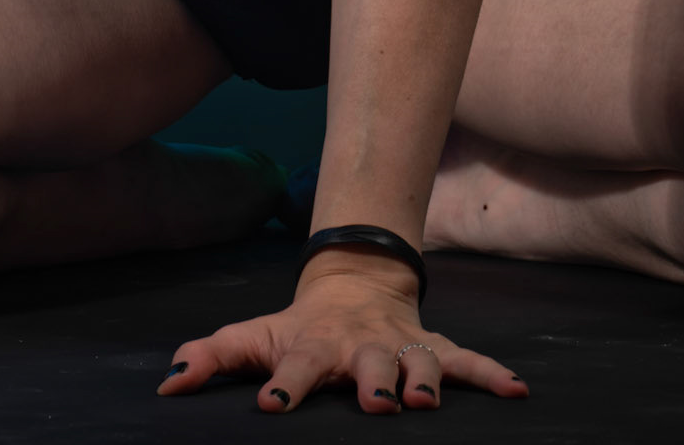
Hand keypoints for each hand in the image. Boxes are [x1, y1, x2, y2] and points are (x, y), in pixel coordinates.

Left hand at [155, 262, 529, 414]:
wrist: (354, 280)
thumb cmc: (298, 326)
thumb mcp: (253, 336)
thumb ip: (211, 357)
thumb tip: (166, 385)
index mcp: (314, 345)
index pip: (295, 365)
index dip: (283, 385)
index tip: (271, 404)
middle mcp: (360, 345)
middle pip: (369, 362)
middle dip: (375, 382)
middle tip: (377, 403)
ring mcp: (399, 344)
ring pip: (419, 361)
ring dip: (426, 379)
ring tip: (429, 402)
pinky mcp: (430, 346)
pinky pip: (465, 360)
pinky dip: (492, 374)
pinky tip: (517, 391)